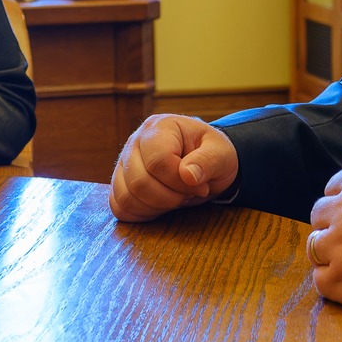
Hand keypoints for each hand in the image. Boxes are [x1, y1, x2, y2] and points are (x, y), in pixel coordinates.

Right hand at [109, 115, 238, 221]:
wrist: (203, 162)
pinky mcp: (120, 183)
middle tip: (188, 193)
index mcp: (159, 127)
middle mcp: (135, 141)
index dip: (180, 182)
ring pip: (127, 197)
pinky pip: (121, 207)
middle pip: (139, 182)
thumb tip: (188, 175)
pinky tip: (162, 206)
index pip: (158, 161)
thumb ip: (208, 161)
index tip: (200, 185)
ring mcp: (123, 163)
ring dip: (157, 207)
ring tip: (176, 198)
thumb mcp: (221, 153)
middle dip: (170, 197)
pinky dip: (142, 214)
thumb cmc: (211, 154)